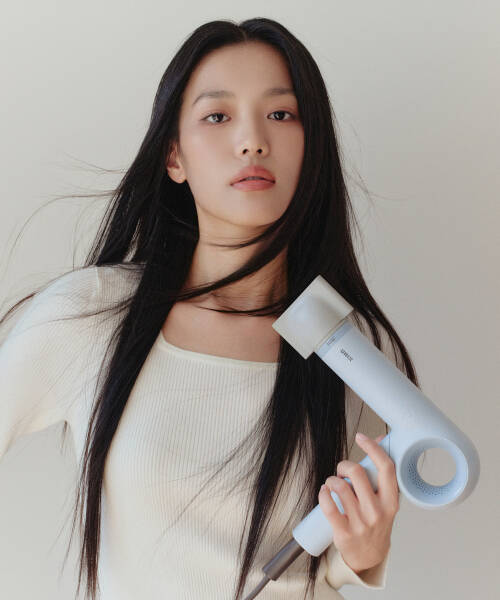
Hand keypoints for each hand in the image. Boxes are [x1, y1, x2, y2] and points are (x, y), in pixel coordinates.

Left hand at [318, 432, 399, 573]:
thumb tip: (381, 439)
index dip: (373, 448)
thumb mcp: (386, 499)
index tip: (361, 437)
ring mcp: (361, 523)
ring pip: (340, 487)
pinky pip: (328, 505)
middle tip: (341, 470)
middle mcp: (377, 511)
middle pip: (358, 473)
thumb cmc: (377, 521)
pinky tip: (324, 491)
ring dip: (332, 479)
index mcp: (391, 501)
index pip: (386, 468)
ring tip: (332, 483)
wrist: (369, 556)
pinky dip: (323, 493)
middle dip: (344, 465)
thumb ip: (382, 474)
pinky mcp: (344, 532)